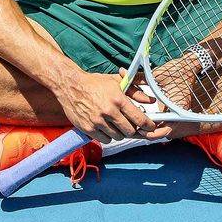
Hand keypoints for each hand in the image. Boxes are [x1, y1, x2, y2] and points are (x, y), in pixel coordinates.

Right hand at [52, 69, 168, 142]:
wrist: (70, 85)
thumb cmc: (95, 83)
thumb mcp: (116, 82)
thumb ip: (135, 90)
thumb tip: (150, 100)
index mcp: (118, 99)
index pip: (139, 118)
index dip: (147, 125)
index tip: (150, 127)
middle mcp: (108, 111)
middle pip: (130, 131)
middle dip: (132, 129)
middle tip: (130, 124)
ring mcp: (97, 121)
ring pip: (117, 136)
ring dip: (119, 132)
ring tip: (115, 124)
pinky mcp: (88, 128)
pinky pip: (105, 139)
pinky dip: (107, 136)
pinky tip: (105, 127)